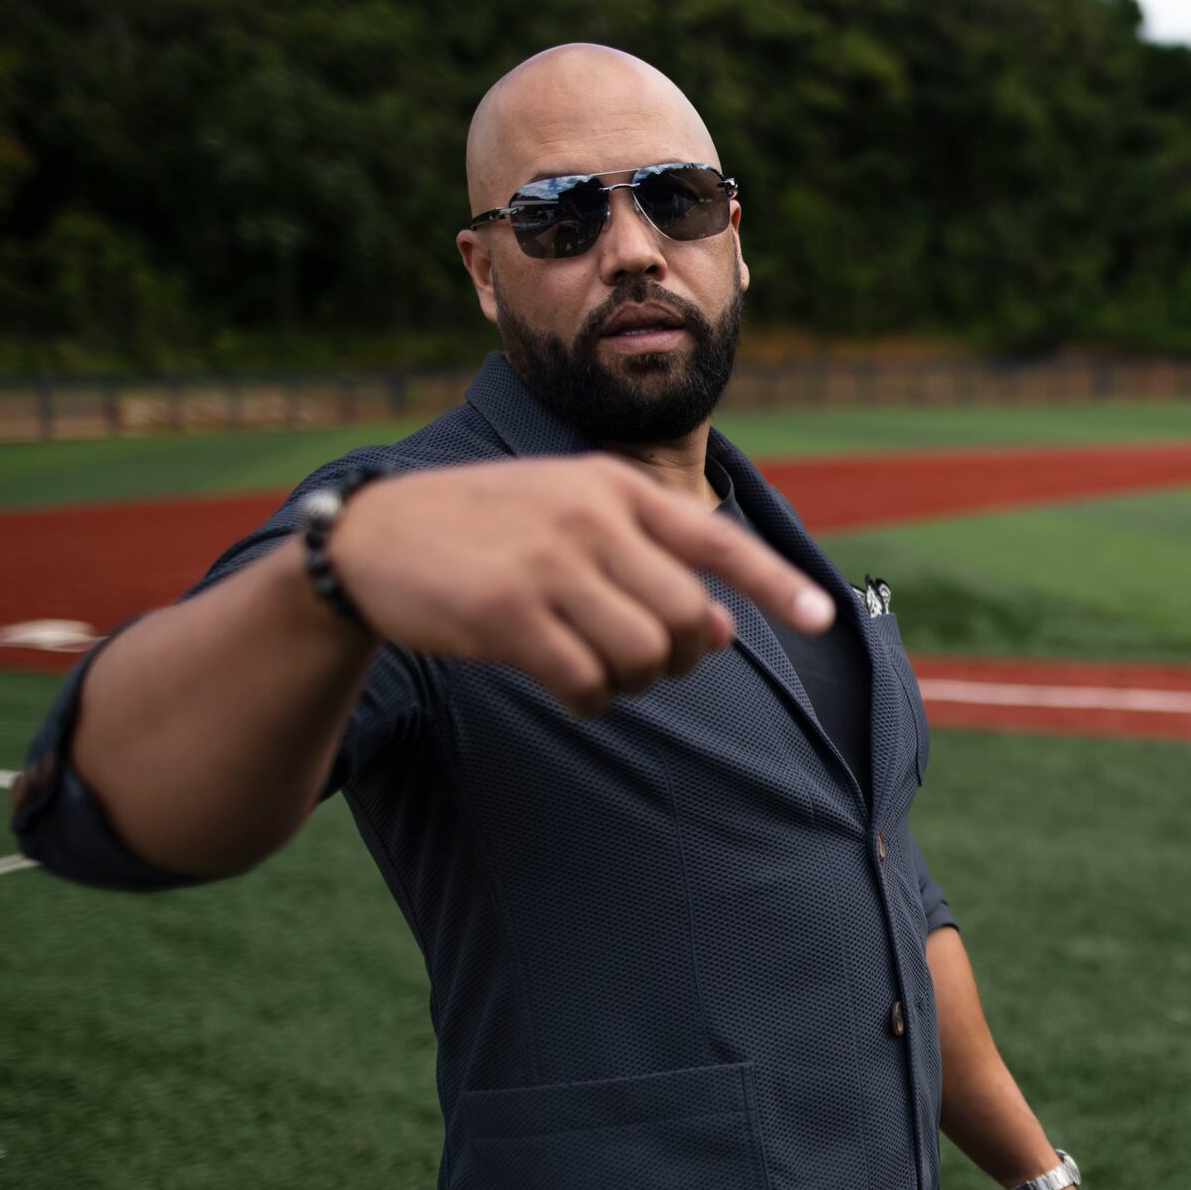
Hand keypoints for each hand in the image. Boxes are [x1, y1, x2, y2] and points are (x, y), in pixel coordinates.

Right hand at [329, 455, 833, 715]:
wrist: (368, 539)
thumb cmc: (487, 533)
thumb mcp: (569, 515)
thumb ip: (647, 563)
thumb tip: (719, 632)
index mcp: (611, 487)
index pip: (714, 537)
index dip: (773, 583)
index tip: (822, 618)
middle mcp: (588, 518)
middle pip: (687, 618)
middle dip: (683, 658)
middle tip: (651, 665)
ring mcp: (547, 565)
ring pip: (644, 656)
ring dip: (633, 684)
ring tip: (599, 671)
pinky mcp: (506, 615)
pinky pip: (588, 685)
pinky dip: (590, 702)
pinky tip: (566, 688)